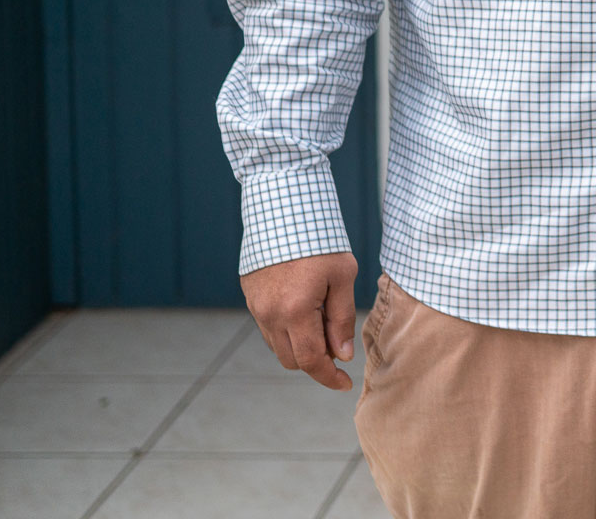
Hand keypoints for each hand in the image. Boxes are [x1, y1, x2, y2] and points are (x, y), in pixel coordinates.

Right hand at [241, 251, 359, 390]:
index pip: (311, 360)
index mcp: (295, 311)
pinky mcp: (251, 298)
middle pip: (292, 360)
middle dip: (317, 363)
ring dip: (301, 348)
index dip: (329, 377)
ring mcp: (256, 308)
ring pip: (278, 347)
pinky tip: (306, 314)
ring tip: (324, 323)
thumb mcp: (343, 276)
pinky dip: (288, 333)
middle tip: (339, 347)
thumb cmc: (321, 241)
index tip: (344, 384)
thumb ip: (341, 319)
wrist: (283, 211)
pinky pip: (268, 329)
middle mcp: (270, 315)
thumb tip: (342, 355)